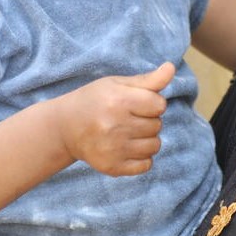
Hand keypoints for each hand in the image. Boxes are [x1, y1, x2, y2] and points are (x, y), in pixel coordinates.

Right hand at [52, 62, 174, 176]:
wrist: (64, 128)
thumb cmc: (95, 100)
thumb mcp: (117, 84)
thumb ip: (148, 80)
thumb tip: (171, 68)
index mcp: (118, 101)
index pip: (159, 105)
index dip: (152, 103)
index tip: (137, 103)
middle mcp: (115, 126)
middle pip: (157, 125)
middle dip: (148, 120)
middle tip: (127, 118)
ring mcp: (113, 149)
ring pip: (155, 146)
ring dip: (147, 139)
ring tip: (128, 132)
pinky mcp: (112, 167)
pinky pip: (146, 165)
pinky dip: (142, 158)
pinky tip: (127, 148)